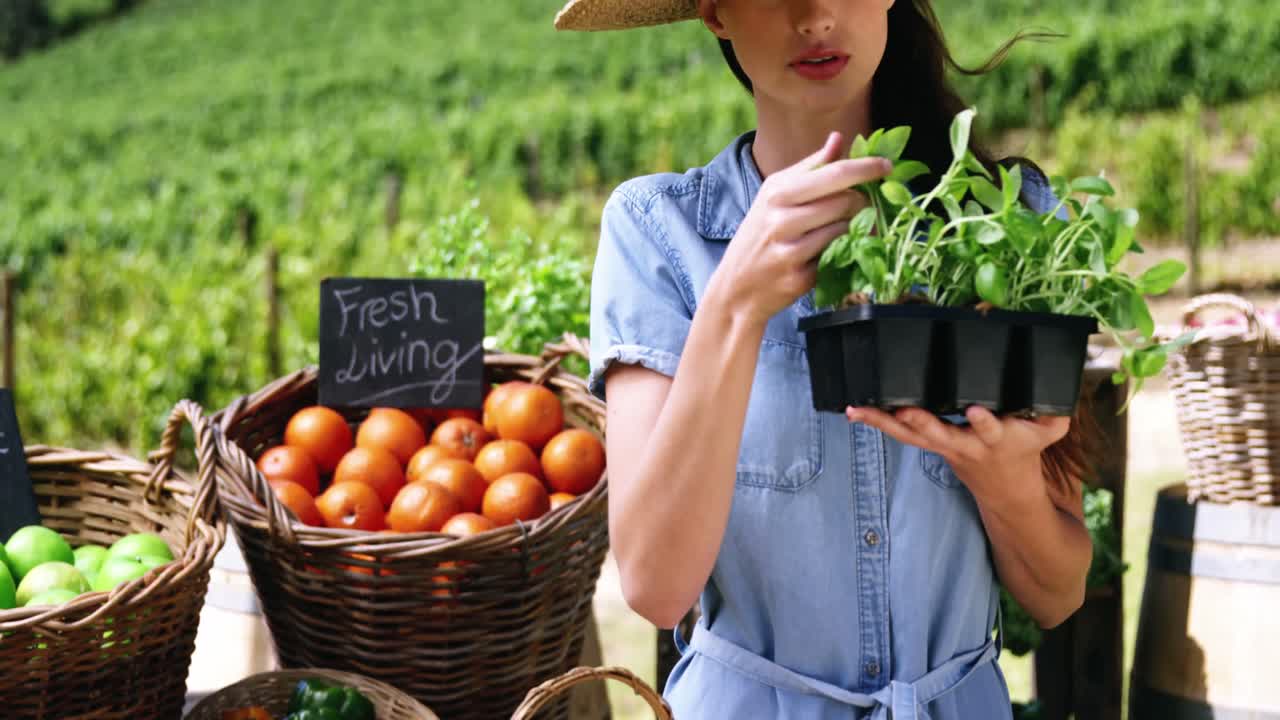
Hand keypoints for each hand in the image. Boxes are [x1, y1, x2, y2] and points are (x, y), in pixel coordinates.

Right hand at [709, 132, 891, 325]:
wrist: (736, 287)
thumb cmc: (758, 234)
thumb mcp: (774, 194)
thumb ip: (809, 167)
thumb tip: (837, 138)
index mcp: (777, 192)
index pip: (834, 172)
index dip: (866, 168)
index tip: (886, 166)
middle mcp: (782, 219)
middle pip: (846, 201)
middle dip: (861, 202)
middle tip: (861, 207)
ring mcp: (791, 251)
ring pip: (846, 229)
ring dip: (854, 228)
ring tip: (843, 229)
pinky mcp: (801, 277)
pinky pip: (839, 256)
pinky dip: (842, 251)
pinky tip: (831, 251)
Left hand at [845, 405, 1070, 508]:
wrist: (1007, 493)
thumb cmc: (1026, 451)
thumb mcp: (1049, 432)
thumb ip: (1055, 409)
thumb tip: (1060, 374)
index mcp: (998, 440)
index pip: (992, 430)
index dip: (986, 422)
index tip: (978, 412)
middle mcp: (966, 446)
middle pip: (940, 435)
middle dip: (923, 423)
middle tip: (904, 411)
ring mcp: (943, 447)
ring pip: (910, 436)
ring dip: (883, 422)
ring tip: (857, 409)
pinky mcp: (928, 445)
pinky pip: (899, 435)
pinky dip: (877, 422)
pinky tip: (853, 410)